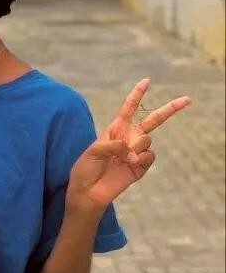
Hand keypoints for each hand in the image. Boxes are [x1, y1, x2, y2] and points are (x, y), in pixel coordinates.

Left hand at [67, 78, 191, 209]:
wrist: (88, 191)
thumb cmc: (86, 168)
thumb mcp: (94, 150)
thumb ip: (114, 145)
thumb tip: (133, 152)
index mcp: (115, 130)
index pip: (129, 109)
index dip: (137, 94)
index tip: (147, 81)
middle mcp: (129, 138)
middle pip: (153, 120)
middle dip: (169, 109)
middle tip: (187, 99)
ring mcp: (136, 152)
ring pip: (147, 140)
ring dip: (136, 147)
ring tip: (123, 158)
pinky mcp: (140, 167)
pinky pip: (149, 156)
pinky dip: (140, 159)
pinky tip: (129, 165)